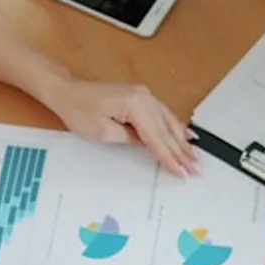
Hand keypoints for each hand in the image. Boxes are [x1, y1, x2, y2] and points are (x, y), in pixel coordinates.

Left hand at [46, 77, 197, 176]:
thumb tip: (148, 144)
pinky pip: (163, 114)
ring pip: (169, 122)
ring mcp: (144, 95)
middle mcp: (145, 97)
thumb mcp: (103, 133)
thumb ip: (130, 139)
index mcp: (136, 105)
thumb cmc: (79, 110)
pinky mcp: (140, 97)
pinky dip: (175, 126)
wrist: (67, 92)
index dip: (171, 158)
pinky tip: (186, 134)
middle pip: (167, 130)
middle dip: (182, 152)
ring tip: (194, 157)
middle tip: (196, 169)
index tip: (183, 172)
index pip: (157, 138)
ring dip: (182, 141)